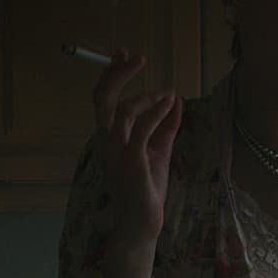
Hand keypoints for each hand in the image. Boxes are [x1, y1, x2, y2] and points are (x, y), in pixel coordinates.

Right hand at [92, 49, 182, 245]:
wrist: (143, 222)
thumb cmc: (146, 188)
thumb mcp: (158, 149)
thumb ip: (165, 125)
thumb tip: (176, 99)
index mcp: (108, 136)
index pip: (103, 98)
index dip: (112, 73)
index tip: (125, 55)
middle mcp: (106, 141)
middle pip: (102, 97)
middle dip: (117, 72)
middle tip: (136, 57)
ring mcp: (116, 151)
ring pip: (121, 109)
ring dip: (146, 95)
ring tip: (165, 94)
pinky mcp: (131, 161)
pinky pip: (141, 128)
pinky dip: (156, 110)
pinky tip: (170, 103)